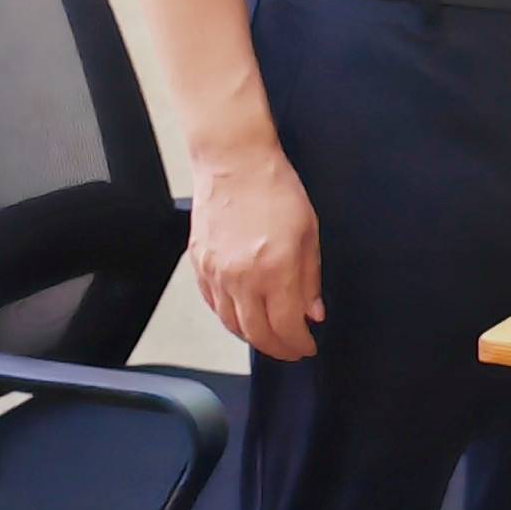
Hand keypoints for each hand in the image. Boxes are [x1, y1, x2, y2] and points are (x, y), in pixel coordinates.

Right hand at [190, 145, 322, 361]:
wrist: (234, 161)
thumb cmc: (274, 188)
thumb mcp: (309, 233)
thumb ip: (310, 279)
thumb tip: (312, 312)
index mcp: (275, 270)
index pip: (286, 327)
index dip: (299, 344)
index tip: (307, 346)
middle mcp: (241, 277)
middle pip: (257, 334)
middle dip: (278, 348)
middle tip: (291, 348)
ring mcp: (215, 273)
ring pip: (232, 324)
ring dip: (253, 336)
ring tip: (270, 335)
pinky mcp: (198, 264)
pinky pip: (213, 304)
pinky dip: (230, 317)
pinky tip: (244, 314)